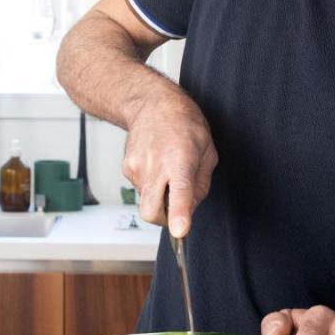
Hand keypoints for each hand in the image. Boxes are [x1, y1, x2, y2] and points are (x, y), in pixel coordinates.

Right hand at [121, 96, 216, 236]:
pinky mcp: (126, 169)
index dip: (179, 214)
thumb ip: (201, 185)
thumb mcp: (208, 151)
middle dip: (164, 221)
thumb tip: (190, 209)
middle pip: (151, 211)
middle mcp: (155, 165)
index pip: (179, 192)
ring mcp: (136, 168)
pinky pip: (142, 189)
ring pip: (147, 201)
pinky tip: (157, 165)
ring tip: (169, 170)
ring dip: (160, 196)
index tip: (179, 231)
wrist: (152, 103)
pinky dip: (152, 185)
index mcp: (180, 159)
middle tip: (177, 210)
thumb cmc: (184, 124)